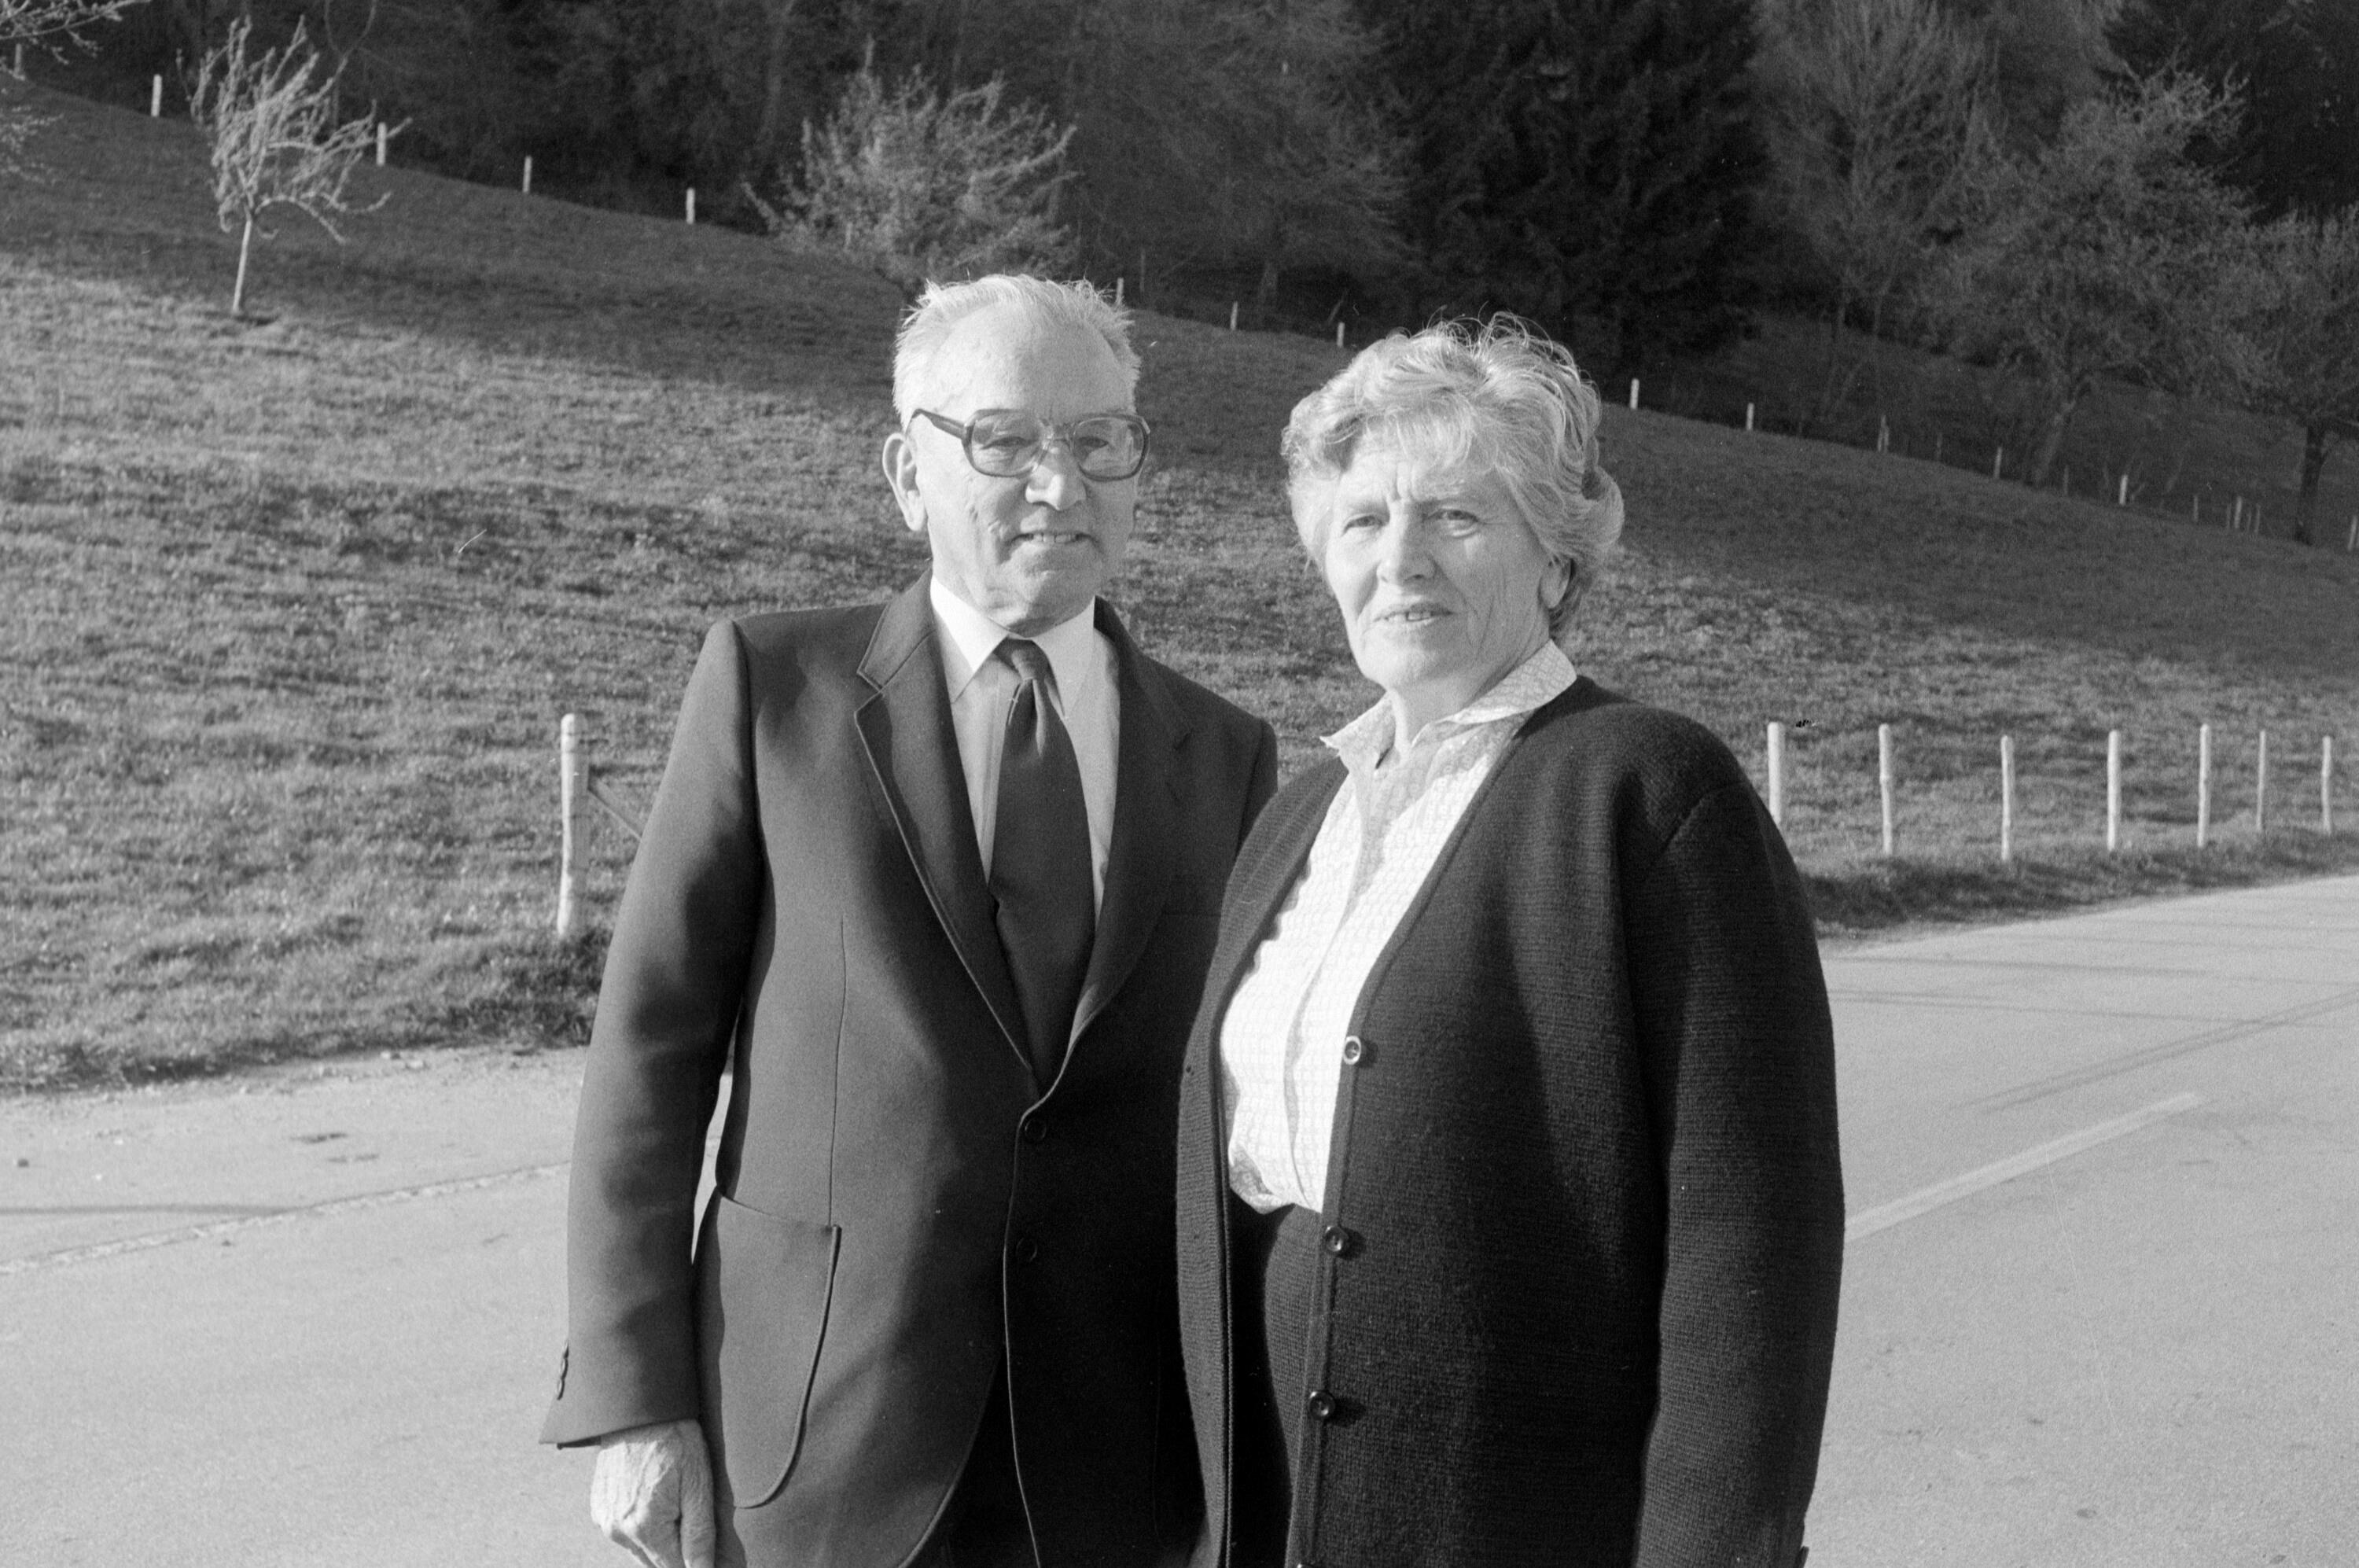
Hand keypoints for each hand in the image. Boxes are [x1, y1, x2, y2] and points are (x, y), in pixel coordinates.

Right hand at [591, 1417, 716, 1567]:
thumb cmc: (675, 1441)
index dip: (698, 1565)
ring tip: (676, 1502)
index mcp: (644, 1527)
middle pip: (656, 1563)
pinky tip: (656, 1499)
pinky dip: (643, 1526)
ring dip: (660, 1540)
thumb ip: (700, 1536)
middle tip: (694, 1518)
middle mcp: (618, 1530)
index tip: (713, 1555)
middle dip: (679, 1554)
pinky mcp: (599, 1508)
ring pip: (640, 1549)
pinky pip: (625, 1532)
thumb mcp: (698, 1485)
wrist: (639, 1408)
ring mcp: (604, 1520)